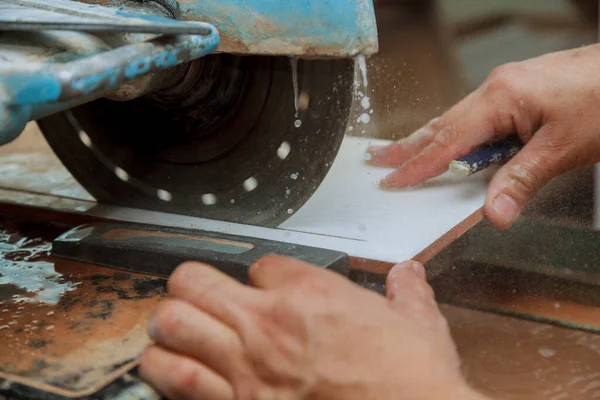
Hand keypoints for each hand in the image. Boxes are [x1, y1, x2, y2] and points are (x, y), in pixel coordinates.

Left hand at [138, 256, 485, 399]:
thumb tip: (408, 274)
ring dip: (168, 327)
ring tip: (172, 330)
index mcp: (311, 293)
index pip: (258, 266)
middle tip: (196, 295)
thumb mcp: (419, 324)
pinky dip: (165, 373)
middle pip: (195, 282)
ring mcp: (247, 367)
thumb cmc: (412, 380)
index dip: (259, 277)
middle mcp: (269, 323)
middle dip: (191, 286)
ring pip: (174, 327)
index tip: (265, 290)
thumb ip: (407, 292)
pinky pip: (178, 383)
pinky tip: (168, 371)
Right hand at [366, 44, 599, 228]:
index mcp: (501, 98)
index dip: (417, 164)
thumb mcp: (564, 147)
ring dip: (427, 140)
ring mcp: (505, 88)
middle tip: (377, 158)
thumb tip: (494, 213)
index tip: (393, 179)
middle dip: (407, 146)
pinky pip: (475, 117)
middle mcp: (496, 89)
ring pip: (456, 120)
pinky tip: (451, 144)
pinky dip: (455, 136)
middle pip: (441, 126)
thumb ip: (524, 180)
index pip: (447, 141)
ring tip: (401, 152)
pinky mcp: (516, 92)